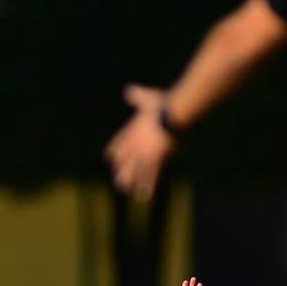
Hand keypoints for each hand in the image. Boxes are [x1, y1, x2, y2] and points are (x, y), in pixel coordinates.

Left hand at [105, 84, 175, 200]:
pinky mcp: (157, 160)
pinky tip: (144, 195)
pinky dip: (148, 187)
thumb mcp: (147, 98)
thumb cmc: (163, 103)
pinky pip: (151, 177)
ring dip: (131, 182)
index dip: (115, 154)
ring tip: (127, 191)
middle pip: (123, 162)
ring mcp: (145, 153)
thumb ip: (137, 96)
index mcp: (132, 131)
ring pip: (135, 172)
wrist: (174, 113)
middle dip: (122, 171)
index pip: (117, 146)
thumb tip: (129, 90)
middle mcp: (135, 145)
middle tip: (119, 182)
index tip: (112, 160)